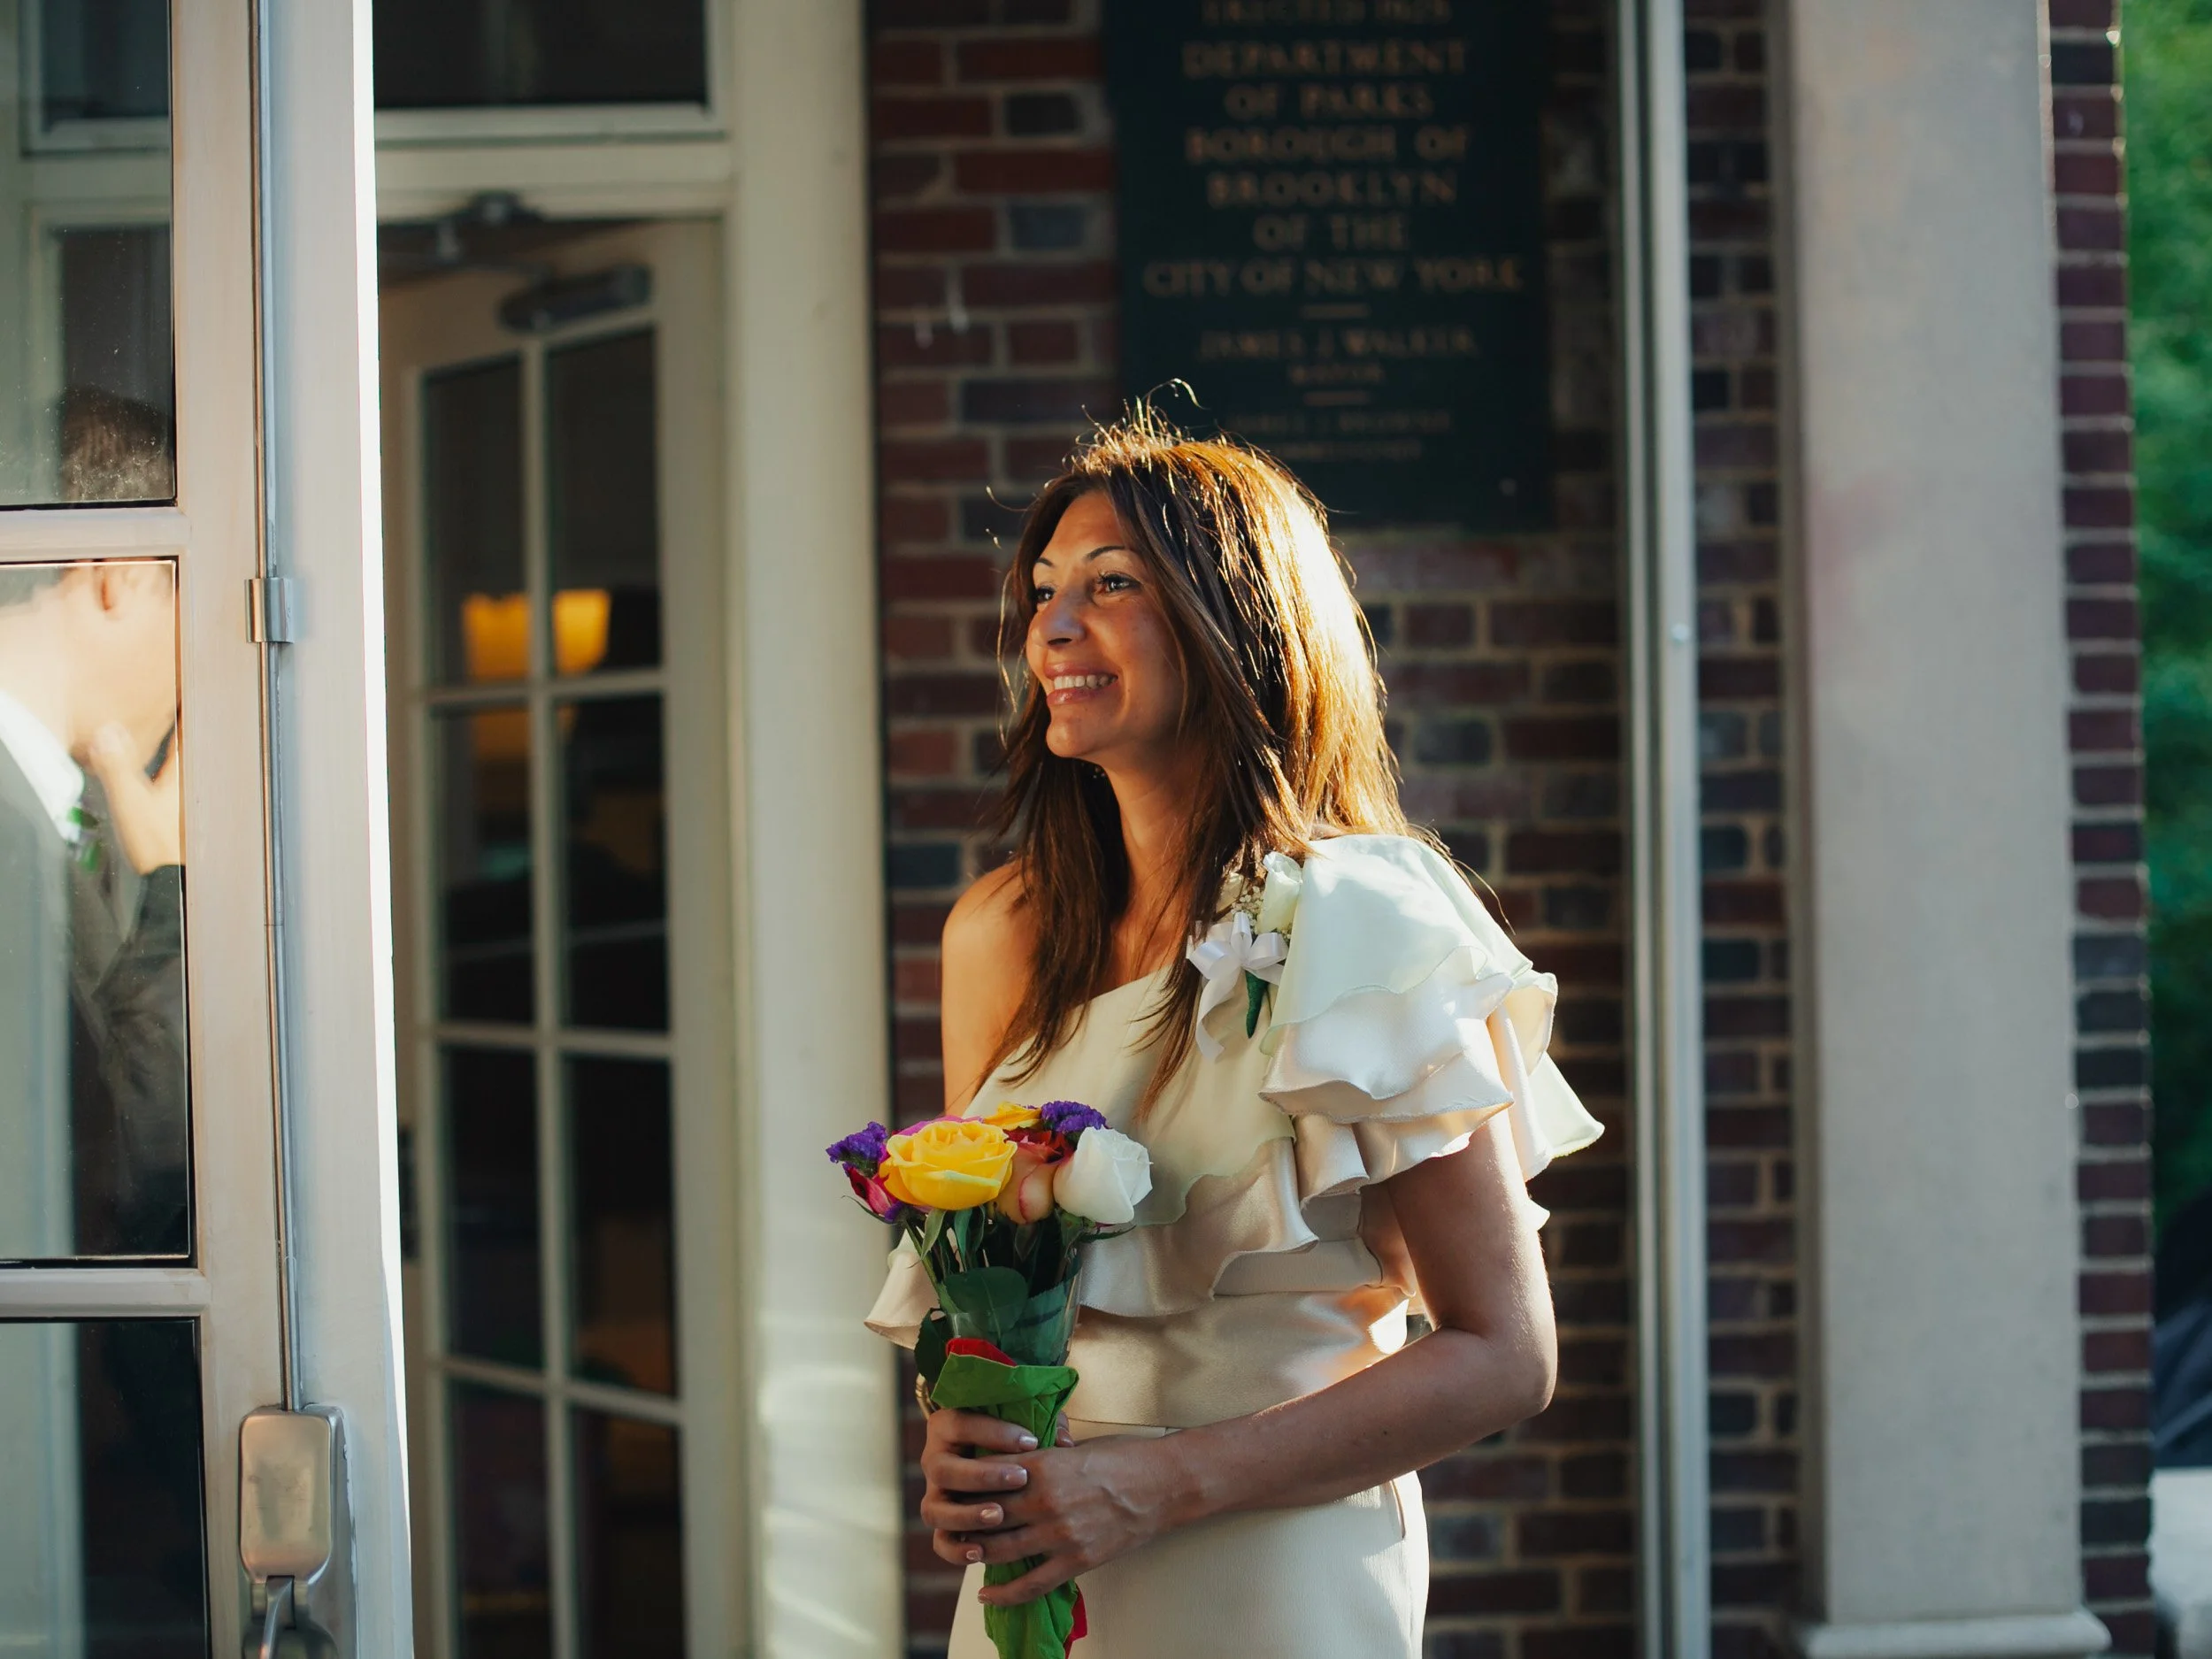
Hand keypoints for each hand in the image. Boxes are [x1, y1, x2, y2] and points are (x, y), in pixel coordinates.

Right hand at [80, 721, 181, 872]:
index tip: (187, 691)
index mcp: (183, 776)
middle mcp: (193, 786)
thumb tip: (107, 732)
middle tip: (185, 706)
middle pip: (194, 749)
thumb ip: (118, 767)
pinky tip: (172, 782)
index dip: (186, 712)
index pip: (188, 734)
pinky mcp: (187, 821)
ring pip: (192, 769)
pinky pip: (186, 788)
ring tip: (182, 735)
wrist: (173, 884)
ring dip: (186, 752)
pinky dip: (180, 777)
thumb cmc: (157, 845)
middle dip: (189, 729)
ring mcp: (192, 804)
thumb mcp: (131, 802)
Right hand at [920, 1407, 1041, 1566]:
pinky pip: (940, 1542)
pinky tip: (979, 1552)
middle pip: (945, 1469)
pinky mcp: (943, 1526)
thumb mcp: (1019, 1424)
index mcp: (947, 1427)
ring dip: (967, 1515)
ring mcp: (934, 1495)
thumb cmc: (1008, 1436)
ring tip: (999, 1515)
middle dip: (983, 1476)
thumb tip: (1065, 1441)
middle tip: (1021, 1478)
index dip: (995, 1433)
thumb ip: (1039, 1424)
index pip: (962, 1424)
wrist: (984, 1461)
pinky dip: (956, 1550)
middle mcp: (933, 1460)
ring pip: (935, 1510)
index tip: (1031, 1441)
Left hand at [943, 1430, 1178, 1608]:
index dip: (964, 1488)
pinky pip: (1031, 1585)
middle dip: (963, 1523)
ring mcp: (1059, 1534)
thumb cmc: (1121, 1458)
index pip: (986, 1479)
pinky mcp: (1076, 1560)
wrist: (1162, 1484)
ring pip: (1000, 1551)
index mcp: (1041, 1466)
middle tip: (949, 1527)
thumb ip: (1041, 1456)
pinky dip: (1004, 1594)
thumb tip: (1015, 1459)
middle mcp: (1044, 1501)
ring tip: (964, 1555)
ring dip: (976, 1555)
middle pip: (985, 1517)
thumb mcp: (1074, 1447)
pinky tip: (987, 1595)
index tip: (952, 1493)